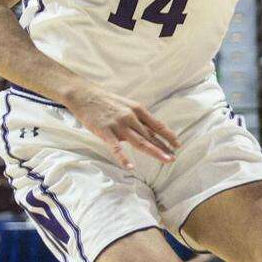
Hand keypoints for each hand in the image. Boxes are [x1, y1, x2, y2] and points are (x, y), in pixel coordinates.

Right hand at [62, 84, 179, 169]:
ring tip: (166, 160)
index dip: (168, 135)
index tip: (178, 144)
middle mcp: (131, 117)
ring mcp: (118, 125)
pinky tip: (130, 166)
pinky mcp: (104, 132)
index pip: (157, 125)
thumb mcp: (126, 105)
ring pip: (140, 141)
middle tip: (174, 158)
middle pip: (150, 135)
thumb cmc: (107, 101)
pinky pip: (116, 147)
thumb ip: (138, 119)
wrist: (84, 95)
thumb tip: (150, 132)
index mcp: (138, 110)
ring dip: (154, 151)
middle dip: (164, 147)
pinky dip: (123, 157)